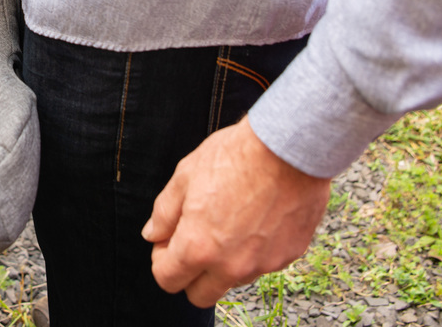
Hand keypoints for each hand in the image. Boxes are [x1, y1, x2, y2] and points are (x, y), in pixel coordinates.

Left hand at [141, 118, 331, 307]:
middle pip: (200, 294)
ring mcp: (262, 264)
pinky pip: (262, 264)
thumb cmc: (236, 156)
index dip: (162, 259)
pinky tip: (255, 218)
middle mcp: (231, 265)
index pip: (168, 279)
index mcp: (198, 247)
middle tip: (192, 239)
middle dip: (190, 273)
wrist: (288, 147)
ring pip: (233, 279)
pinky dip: (254, 250)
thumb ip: (164, 212)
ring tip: (228, 221)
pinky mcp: (288, 256)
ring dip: (223, 262)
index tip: (168, 240)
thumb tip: (153, 234)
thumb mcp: (185, 175)